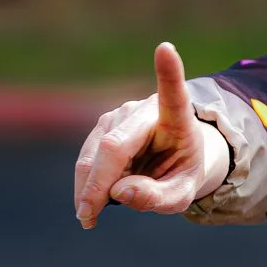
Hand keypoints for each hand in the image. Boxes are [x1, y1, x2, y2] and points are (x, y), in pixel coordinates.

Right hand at [74, 42, 230, 227]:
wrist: (175, 159)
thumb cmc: (181, 172)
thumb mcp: (181, 193)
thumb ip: (157, 197)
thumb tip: (120, 191)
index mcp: (177, 117)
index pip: (173, 92)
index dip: (168, 71)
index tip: (166, 48)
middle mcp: (145, 110)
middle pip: (114, 147)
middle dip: (97, 184)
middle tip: (88, 218)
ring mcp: (120, 115)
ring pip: (94, 155)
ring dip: (89, 188)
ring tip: (93, 216)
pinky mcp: (103, 126)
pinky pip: (87, 159)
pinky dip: (85, 184)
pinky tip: (90, 204)